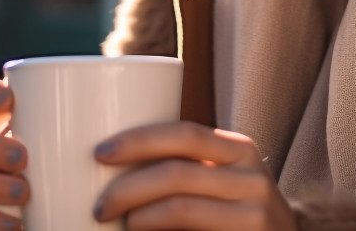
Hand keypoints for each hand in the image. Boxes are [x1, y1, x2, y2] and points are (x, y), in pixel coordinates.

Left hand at [93, 122, 298, 230]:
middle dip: (128, 187)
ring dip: (138, 217)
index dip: (139, 140)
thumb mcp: (222, 183)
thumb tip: (112, 167)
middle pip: (177, 172)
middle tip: (100, 206)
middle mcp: (251, 176)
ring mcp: (256, 212)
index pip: (185, 134)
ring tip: (117, 224)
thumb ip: (189, 170)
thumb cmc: (237, 216)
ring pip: (181, 207)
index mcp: (239, 150)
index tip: (99, 153)